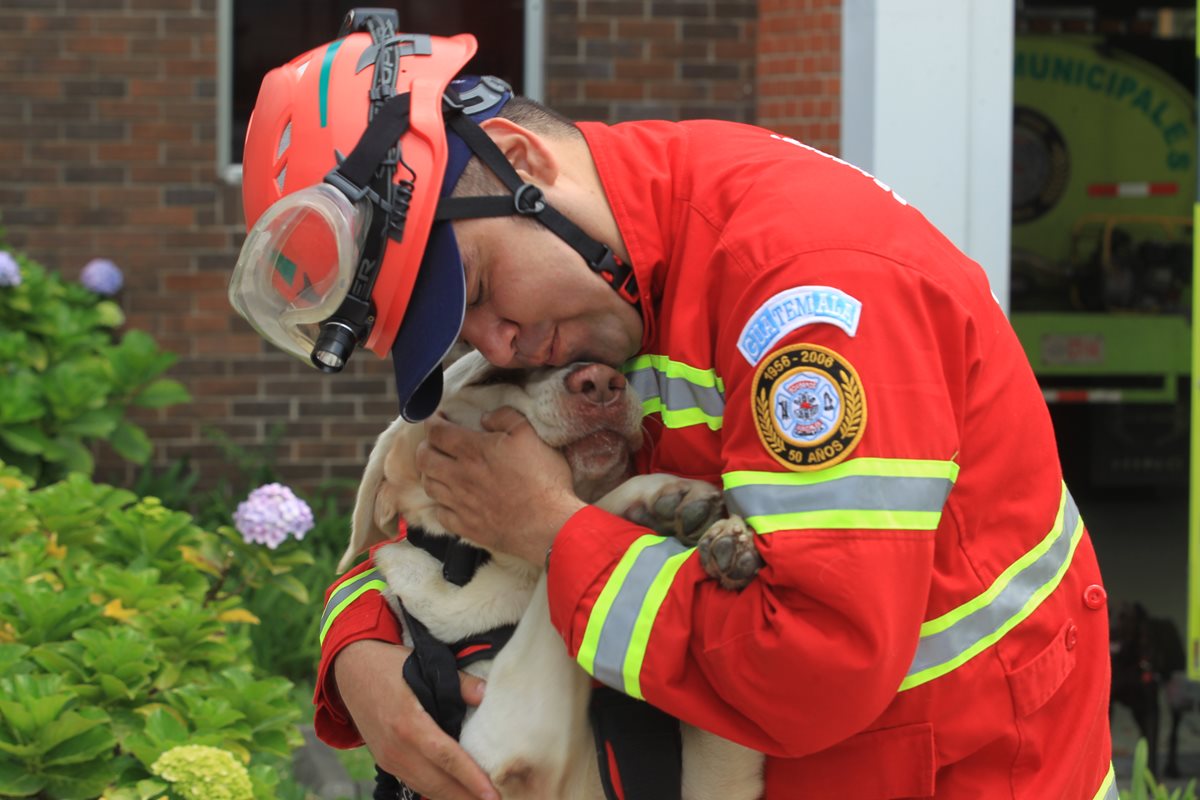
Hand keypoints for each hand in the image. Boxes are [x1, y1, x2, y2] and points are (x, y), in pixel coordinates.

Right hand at [333, 640, 497, 799]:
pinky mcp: (385, 761)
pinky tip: (455, 792)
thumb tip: (486, 695)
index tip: (492, 793)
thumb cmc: (390, 665)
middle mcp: (397, 748)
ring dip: (453, 797)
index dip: (471, 778)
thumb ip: (458, 682)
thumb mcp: (425, 665)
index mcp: (409, 723)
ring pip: (425, 788)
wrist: (351, 670)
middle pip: (437, 783)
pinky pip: (414, 783)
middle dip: (467, 796)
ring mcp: (388, 758)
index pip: (446, 757)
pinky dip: (436, 791)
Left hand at [416, 408, 584, 562]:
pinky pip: (440, 513)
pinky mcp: (466, 526)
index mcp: (473, 450)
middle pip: (424, 458)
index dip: (432, 422)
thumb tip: (485, 417)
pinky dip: (440, 503)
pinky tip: (450, 500)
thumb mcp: (530, 435)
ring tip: (439, 469)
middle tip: (434, 443)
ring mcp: (460, 503)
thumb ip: (505, 417)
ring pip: (429, 485)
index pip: (437, 432)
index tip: (436, 418)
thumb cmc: (542, 478)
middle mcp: (459, 476)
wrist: (548, 525)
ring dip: (430, 473)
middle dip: (425, 446)